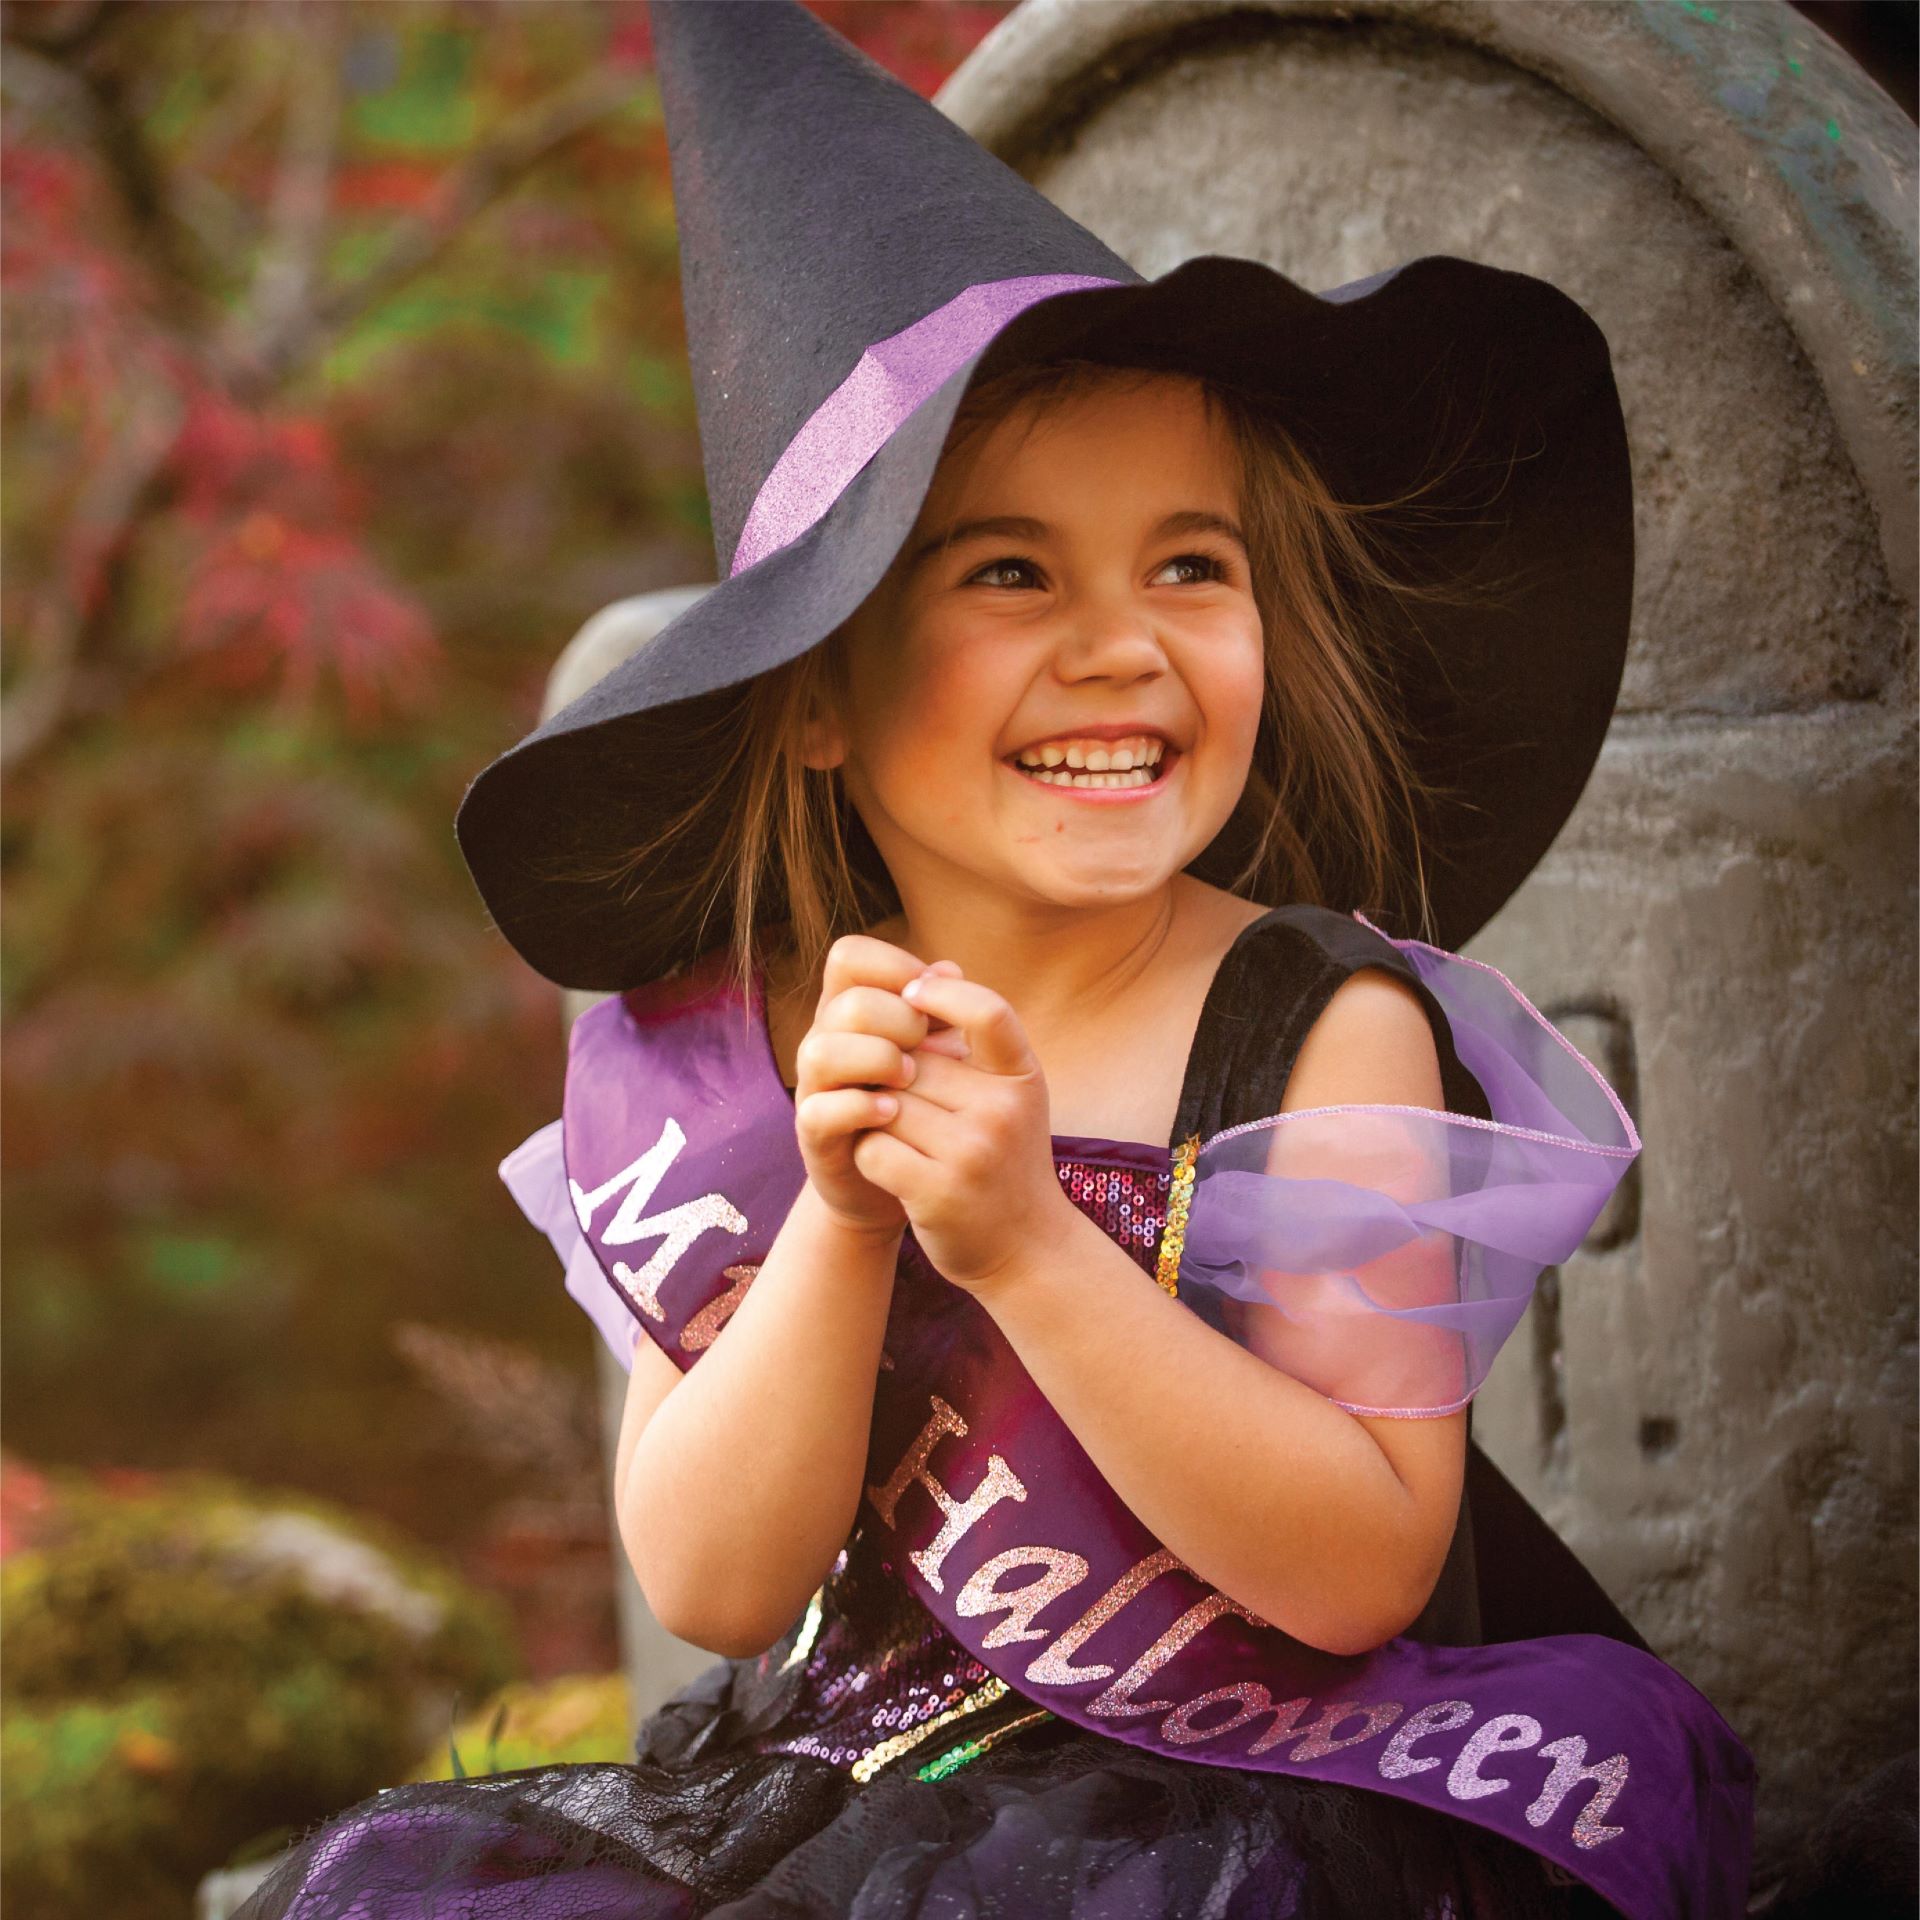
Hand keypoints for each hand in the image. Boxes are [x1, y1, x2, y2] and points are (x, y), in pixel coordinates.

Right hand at [792, 934, 965, 1244]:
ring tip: (908, 1078)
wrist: (908, 1183)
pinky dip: (858, 1107)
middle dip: (897, 1018)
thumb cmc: (927, 1106)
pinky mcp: (815, 1136)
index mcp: (854, 1010)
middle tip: (928, 1045)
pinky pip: (820, 1110)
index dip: (892, 964)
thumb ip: (942, 1012)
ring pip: (820, 1051)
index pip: (850, 956)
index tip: (929, 994)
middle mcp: (826, 1041)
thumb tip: (950, 970)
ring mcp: (816, 1088)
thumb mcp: (939, 1055)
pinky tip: (892, 1111)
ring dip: (873, 1059)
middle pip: (846, 1002)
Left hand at [851, 970, 1075, 1293]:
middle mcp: (1003, 1111)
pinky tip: (887, 1166)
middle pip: (911, 1061)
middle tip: (894, 1099)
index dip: (944, 991)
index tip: (912, 990)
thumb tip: (928, 970)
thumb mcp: (1009, 1095)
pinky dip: (869, 1155)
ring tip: (890, 1133)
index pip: (988, 1011)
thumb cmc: (1005, 1160)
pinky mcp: (939, 1192)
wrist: (1025, 1248)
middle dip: (891, 1076)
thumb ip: (974, 1044)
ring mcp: (973, 1153)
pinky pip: (874, 1148)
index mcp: (1022, 1077)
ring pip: (885, 1104)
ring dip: (875, 1117)